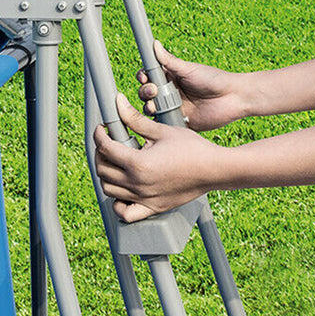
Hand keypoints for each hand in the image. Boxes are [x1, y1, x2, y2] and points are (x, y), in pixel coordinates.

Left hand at [94, 94, 223, 221]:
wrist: (215, 169)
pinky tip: (122, 190)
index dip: (99, 135)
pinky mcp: (153, 208)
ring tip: (115, 162)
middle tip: (108, 143)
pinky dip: (118, 204)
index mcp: (138, 163)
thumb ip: (135, 119)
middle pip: (102, 169)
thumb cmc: (193, 149)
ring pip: (109, 189)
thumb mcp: (161, 130)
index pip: (105, 148)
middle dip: (100, 153)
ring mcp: (144, 198)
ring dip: (106, 174)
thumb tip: (118, 102)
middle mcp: (137, 184)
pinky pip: (126, 213)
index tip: (102, 129)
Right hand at [138, 41, 246, 130]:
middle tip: (154, 91)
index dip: (143, 77)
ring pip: (151, 108)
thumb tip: (154, 44)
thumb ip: (169, 60)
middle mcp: (170, 92)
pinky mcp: (180, 121)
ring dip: (149, 106)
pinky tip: (162, 117)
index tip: (144, 77)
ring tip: (155, 105)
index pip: (149, 77)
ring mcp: (174, 107)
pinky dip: (159, 121)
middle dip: (145, 91)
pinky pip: (163, 122)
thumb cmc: (213, 79)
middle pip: (146, 92)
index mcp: (171, 77)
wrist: (233, 97)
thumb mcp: (188, 69)